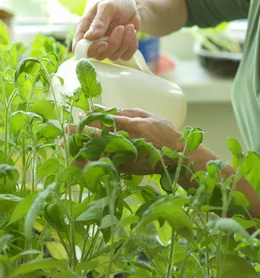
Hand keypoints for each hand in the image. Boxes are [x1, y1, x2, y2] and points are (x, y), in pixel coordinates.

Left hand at [65, 107, 183, 174]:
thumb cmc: (164, 132)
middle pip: (97, 136)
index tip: (80, 114)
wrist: (177, 157)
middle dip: (79, 133)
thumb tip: (104, 109)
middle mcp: (126, 142)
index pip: (106, 120)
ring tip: (66, 145)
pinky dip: (89, 163)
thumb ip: (125, 112)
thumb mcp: (147, 115)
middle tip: (65, 129)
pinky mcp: (125, 168)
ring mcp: (125, 157)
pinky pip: (103, 164)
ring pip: (97, 152)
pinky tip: (78, 161)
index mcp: (133, 126)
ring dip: (80, 148)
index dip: (92, 117)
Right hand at [73, 0, 140, 60]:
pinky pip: (125, 56)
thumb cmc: (117, 3)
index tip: (104, 43)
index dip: (90, 49)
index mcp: (86, 28)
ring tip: (129, 26)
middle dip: (113, 43)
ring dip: (124, 42)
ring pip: (113, 56)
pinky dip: (132, 45)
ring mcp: (107, 46)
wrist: (133, 5)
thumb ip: (99, 22)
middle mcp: (94, 40)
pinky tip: (132, 32)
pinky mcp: (120, 50)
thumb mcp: (107, 7)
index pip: (80, 46)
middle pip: (98, 55)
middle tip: (120, 28)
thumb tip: (88, 37)